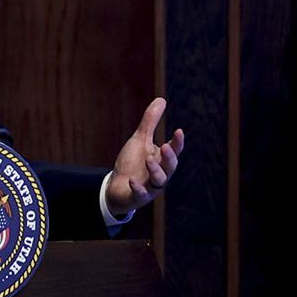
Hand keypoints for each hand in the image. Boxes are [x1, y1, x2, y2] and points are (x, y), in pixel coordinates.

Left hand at [106, 98, 184, 217]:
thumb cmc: (133, 162)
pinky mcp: (138, 197)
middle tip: (165, 147)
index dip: (177, 142)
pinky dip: (138, 189)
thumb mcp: (141, 139)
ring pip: (159, 181)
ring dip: (156, 171)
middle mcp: (160, 173)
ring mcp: (150, 186)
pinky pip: (141, 194)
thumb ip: (150, 122)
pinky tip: (132, 181)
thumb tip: (161, 99)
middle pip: (170, 167)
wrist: (118, 186)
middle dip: (169, 157)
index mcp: (162, 159)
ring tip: (149, 159)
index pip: (174, 150)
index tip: (178, 131)